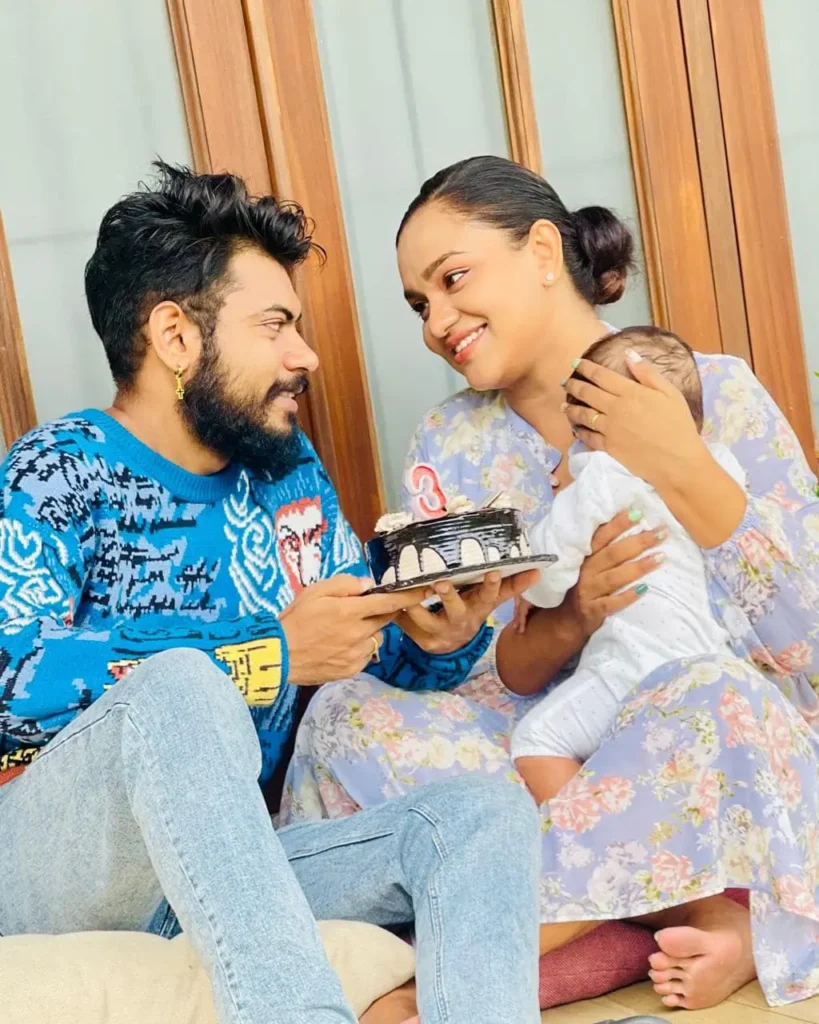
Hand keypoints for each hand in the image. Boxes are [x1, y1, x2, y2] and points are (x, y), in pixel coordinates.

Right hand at [280, 574, 426, 684]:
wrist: (278, 655)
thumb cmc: (295, 619)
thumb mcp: (315, 592)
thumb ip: (344, 584)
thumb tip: (368, 584)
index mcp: (349, 611)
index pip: (388, 602)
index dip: (409, 596)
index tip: (425, 591)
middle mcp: (357, 633)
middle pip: (384, 619)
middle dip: (381, 612)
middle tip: (361, 610)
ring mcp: (355, 654)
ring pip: (375, 638)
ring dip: (367, 632)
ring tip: (342, 631)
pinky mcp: (351, 669)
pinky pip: (365, 655)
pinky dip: (358, 648)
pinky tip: (338, 646)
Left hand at [395, 569, 539, 654]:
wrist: (452, 644)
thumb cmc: (471, 610)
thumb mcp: (490, 601)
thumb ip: (512, 585)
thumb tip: (539, 570)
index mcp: (478, 608)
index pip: (488, 596)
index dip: (491, 585)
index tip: (493, 572)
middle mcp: (459, 620)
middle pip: (455, 608)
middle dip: (448, 595)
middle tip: (441, 581)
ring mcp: (438, 631)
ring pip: (424, 618)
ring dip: (414, 605)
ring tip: (403, 592)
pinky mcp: (418, 637)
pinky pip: (404, 624)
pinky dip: (396, 613)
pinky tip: (388, 599)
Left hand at [564, 353, 745, 545]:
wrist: (677, 461)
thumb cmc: (678, 425)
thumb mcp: (670, 393)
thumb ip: (647, 373)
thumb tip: (628, 354)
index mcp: (631, 392)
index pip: (602, 376)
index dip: (586, 368)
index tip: (575, 363)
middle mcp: (615, 408)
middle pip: (588, 393)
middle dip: (574, 386)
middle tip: (563, 382)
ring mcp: (609, 428)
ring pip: (583, 415)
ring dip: (571, 409)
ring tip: (563, 405)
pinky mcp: (608, 447)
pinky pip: (588, 437)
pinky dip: (579, 431)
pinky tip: (575, 428)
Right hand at [565, 510, 665, 637]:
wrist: (567, 619)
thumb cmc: (583, 586)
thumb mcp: (587, 565)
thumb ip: (603, 549)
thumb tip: (633, 523)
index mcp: (585, 557)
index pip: (601, 536)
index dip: (618, 524)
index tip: (638, 513)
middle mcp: (585, 571)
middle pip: (612, 554)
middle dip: (638, 542)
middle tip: (661, 533)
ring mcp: (588, 591)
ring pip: (614, 577)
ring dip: (638, 566)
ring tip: (661, 557)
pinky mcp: (593, 610)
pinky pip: (612, 603)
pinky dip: (627, 596)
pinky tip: (644, 589)